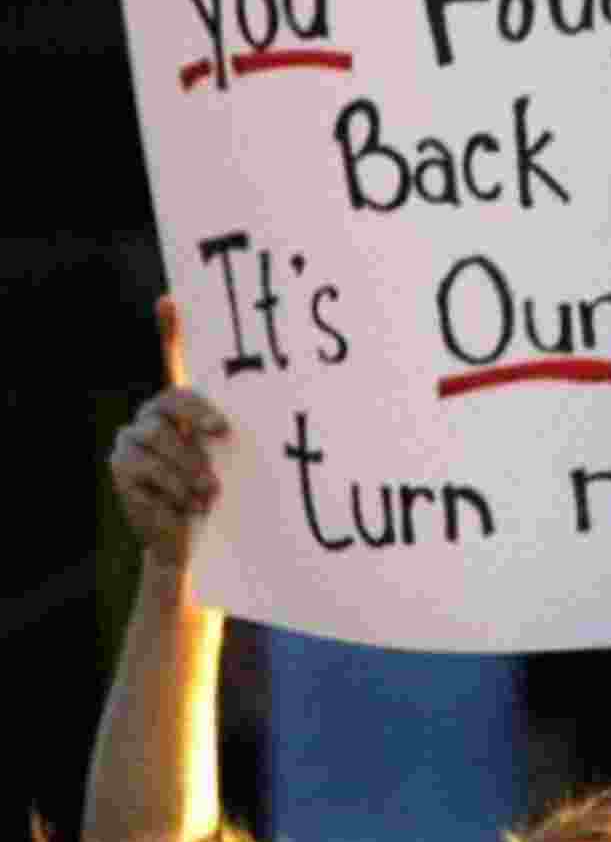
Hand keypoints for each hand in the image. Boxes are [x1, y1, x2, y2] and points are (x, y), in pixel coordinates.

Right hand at [109, 297, 227, 568]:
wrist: (191, 540)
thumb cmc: (218, 493)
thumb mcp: (229, 459)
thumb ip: (230, 433)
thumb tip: (259, 416)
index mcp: (183, 406)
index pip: (173, 358)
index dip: (169, 329)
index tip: (170, 300)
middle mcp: (153, 414)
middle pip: (172, 399)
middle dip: (199, 417)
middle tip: (222, 435)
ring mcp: (132, 437)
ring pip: (160, 437)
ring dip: (191, 468)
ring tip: (208, 492)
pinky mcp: (121, 463)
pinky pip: (146, 466)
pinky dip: (174, 487)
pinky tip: (187, 504)